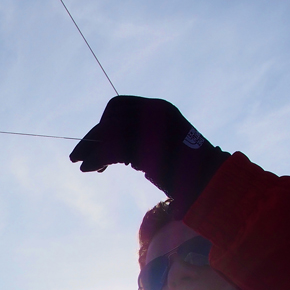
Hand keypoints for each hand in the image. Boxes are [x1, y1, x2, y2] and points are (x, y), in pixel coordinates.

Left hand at [69, 96, 229, 209]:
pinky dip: (97, 157)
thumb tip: (107, 151)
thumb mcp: (157, 150)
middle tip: (76, 156)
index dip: (102, 123)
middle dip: (92, 137)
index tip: (94, 144)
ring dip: (91, 149)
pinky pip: (115, 146)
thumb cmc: (187, 173)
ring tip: (80, 165)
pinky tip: (90, 169)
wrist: (213, 183)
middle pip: (111, 117)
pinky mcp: (153, 143)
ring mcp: (156, 126)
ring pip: (111, 131)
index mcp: (159, 109)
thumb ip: (136, 144)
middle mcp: (157, 112)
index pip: (119, 105)